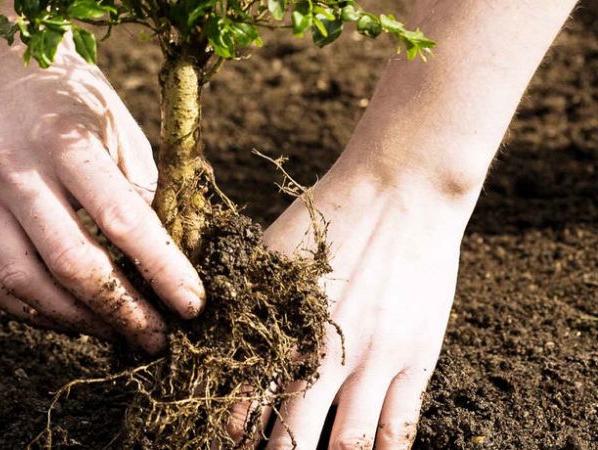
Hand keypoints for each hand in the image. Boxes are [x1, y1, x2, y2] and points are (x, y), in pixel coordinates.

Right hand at [0, 17, 203, 353]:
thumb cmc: (72, 99)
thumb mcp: (120, 129)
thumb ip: (140, 193)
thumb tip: (165, 263)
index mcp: (66, 140)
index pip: (122, 220)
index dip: (162, 270)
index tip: (192, 305)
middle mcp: (15, 170)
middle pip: (71, 262)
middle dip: (122, 311)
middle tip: (157, 337)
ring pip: (26, 284)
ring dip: (79, 321)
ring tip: (118, 332)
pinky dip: (36, 312)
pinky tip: (71, 318)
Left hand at [229, 164, 472, 448]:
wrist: (402, 189)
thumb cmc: (329, 215)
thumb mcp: (270, 250)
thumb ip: (242, 296)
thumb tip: (208, 329)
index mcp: (282, 325)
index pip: (245, 400)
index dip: (230, 432)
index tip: (221, 444)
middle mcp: (323, 353)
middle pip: (291, 434)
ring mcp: (373, 360)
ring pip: (347, 442)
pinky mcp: (414, 358)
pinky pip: (399, 425)